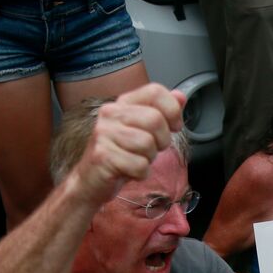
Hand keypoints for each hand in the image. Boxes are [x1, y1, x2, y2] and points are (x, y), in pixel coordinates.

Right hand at [72, 83, 186, 203]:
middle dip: (162, 141)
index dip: (172, 110)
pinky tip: (128, 171)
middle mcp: (111, 113)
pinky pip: (139, 165)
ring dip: (149, 158)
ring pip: (147, 144)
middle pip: (155, 119)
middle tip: (151, 150)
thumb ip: (162, 112)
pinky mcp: (103, 156)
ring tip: (136, 160)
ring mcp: (104, 133)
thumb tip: (180, 96)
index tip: (174, 126)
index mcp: (123, 103)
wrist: (91, 181)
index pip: (155, 91)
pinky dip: (141, 174)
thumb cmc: (121, 155)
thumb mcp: (143, 131)